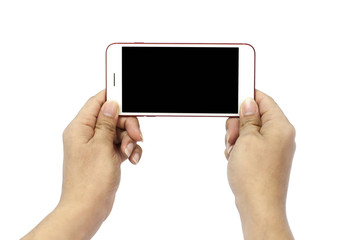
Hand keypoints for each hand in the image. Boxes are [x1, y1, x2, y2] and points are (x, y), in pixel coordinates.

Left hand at [22, 90, 142, 239]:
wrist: (88, 208)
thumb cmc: (90, 180)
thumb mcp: (101, 145)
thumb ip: (106, 122)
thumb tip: (110, 104)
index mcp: (80, 128)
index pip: (97, 102)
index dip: (113, 97)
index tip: (129, 97)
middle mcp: (87, 135)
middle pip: (113, 117)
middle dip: (128, 125)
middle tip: (137, 135)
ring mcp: (97, 146)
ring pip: (120, 132)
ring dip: (130, 140)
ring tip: (130, 152)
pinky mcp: (106, 156)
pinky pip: (121, 145)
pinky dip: (129, 150)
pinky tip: (132, 159)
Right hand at [225, 90, 295, 239]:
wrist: (259, 206)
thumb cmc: (254, 175)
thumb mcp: (246, 139)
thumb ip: (248, 118)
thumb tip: (249, 103)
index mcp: (281, 127)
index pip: (265, 101)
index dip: (248, 98)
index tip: (233, 101)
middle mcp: (281, 137)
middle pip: (256, 117)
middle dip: (238, 124)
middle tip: (232, 136)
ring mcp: (274, 149)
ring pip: (250, 132)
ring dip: (237, 139)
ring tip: (234, 152)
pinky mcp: (267, 160)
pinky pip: (251, 146)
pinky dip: (240, 150)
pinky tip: (235, 160)